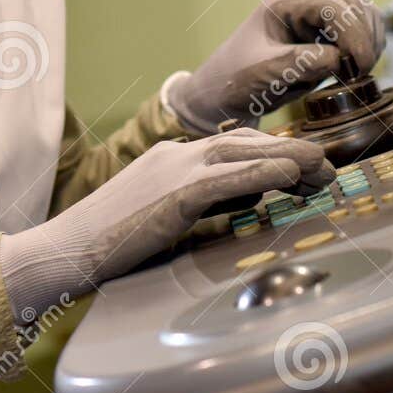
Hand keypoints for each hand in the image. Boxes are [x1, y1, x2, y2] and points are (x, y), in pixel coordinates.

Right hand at [0, 129, 332, 318]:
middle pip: (246, 141)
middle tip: (326, 167)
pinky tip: (294, 174)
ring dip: (291, 158)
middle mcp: (176, 155)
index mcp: (170, 158)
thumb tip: (242, 202)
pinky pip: (231, 178)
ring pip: (245, 152)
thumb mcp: (161, 218)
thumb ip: (199, 205)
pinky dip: (267, 171)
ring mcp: (175, 170)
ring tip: (324, 169)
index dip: (272, 152)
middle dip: (290, 150)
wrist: (65, 251)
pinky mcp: (175, 194)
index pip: (232, 145)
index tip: (303, 165)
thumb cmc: (107, 245)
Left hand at [166, 0, 384, 134]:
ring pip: (360, 14)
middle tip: (360, 71)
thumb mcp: (264, 73)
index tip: (359, 66)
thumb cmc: (235, 81)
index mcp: (284, 3)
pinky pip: (356, 32)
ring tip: (359, 71)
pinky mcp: (322, 36)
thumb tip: (337, 59)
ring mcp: (313, 18)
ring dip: (369, 41)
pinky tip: (357, 70)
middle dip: (364, 36)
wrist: (222, 95)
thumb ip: (300, 63)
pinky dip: (364, 48)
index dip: (353, 33)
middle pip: (352, 4)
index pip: (333, 6)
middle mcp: (302, 4)